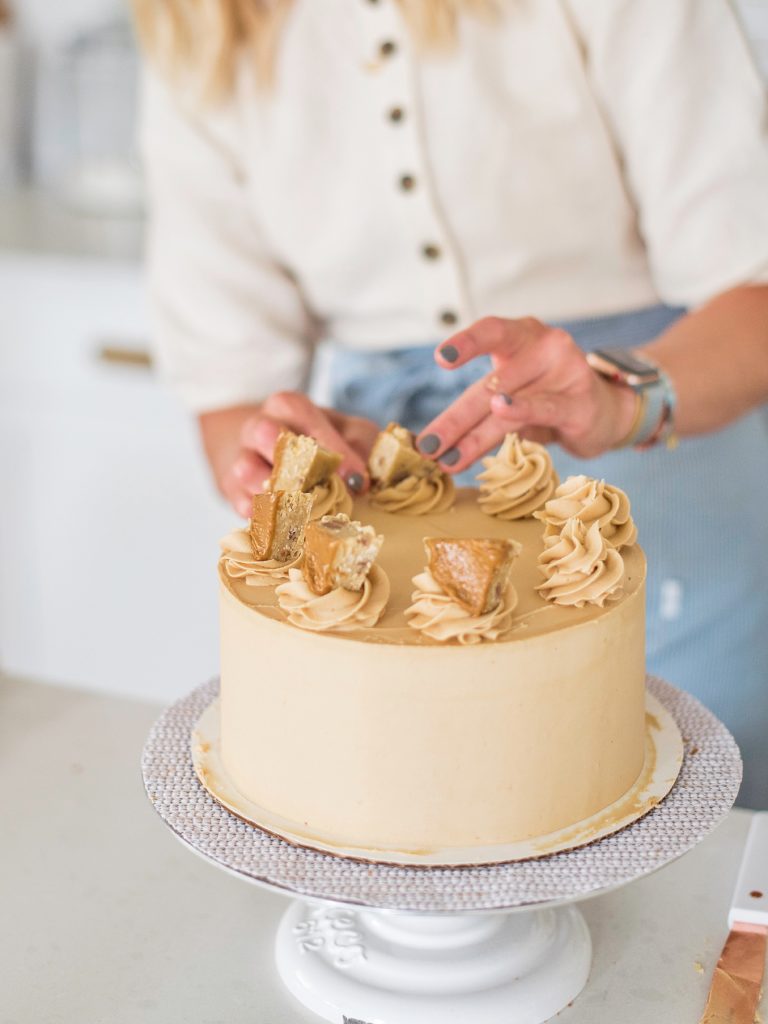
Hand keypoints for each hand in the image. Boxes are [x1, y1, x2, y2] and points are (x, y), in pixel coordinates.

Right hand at [199, 392, 379, 517]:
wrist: (269, 452)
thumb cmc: (319, 442)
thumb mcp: (347, 432)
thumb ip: (359, 445)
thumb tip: (359, 481)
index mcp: (287, 406)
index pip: (301, 413)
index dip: (329, 443)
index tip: (356, 477)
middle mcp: (258, 427)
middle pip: (265, 433)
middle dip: (294, 459)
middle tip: (322, 485)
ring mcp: (241, 459)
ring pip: (247, 471)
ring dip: (279, 493)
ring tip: (308, 510)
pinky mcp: (233, 492)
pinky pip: (244, 505)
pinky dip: (267, 518)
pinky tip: (290, 527)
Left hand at [416, 317, 637, 471]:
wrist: (607, 413)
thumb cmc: (549, 399)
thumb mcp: (514, 395)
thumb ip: (482, 410)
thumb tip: (436, 443)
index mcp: (523, 336)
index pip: (492, 331)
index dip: (466, 342)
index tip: (440, 359)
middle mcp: (545, 345)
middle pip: (489, 384)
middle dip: (454, 419)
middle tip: (427, 447)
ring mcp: (566, 371)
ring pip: (508, 403)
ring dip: (474, 435)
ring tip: (448, 456)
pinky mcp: (581, 403)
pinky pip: (545, 406)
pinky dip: (521, 409)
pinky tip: (500, 411)